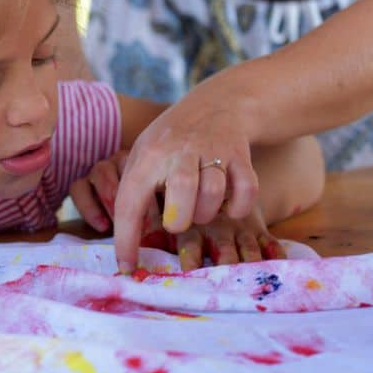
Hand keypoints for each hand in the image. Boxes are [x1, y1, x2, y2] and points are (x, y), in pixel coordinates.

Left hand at [70, 151, 282, 270]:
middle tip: (178, 223)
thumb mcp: (144, 155)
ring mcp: (213, 151)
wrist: (217, 105)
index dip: (126, 240)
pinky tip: (229, 207)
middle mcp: (180, 151)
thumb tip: (126, 241)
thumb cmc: (171, 142)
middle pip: (181, 194)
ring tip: (200, 210)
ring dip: (207, 214)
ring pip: (213, 195)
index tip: (128, 268)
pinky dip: (239, 208)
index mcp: (148, 156)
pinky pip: (246, 192)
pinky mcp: (241, 155)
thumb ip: (134, 191)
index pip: (129, 202)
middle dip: (178, 221)